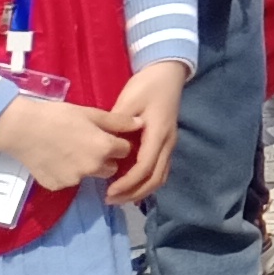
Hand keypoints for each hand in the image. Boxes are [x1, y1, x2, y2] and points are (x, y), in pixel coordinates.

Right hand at [0, 94, 131, 194]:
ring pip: (90, 175)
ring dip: (86, 167)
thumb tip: (142, 123)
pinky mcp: (57, 186)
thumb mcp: (91, 113)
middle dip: (105, 158)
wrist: (22, 129)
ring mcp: (74, 179)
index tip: (106, 136)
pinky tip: (55, 159)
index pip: (125, 150)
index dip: (118, 142)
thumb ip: (118, 121)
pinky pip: (69, 181)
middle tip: (87, 144)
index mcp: (104, 148)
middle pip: (111, 167)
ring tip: (69, 150)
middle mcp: (93, 168)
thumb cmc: (58, 116)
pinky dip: (66, 172)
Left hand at [103, 61, 188, 204]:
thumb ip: (117, 125)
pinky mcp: (165, 143)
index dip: (127, 183)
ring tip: (119, 196)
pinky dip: (145, 181)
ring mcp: (169, 144)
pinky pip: (159, 169)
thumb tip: (105, 146)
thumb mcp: (128, 101)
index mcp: (158, 133)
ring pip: (160, 176)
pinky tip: (129, 184)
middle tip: (111, 199)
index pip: (145, 167)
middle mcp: (167, 143)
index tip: (108, 191)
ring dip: (141, 190)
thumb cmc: (147, 86)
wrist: (167, 74)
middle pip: (156, 178)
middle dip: (134, 193)